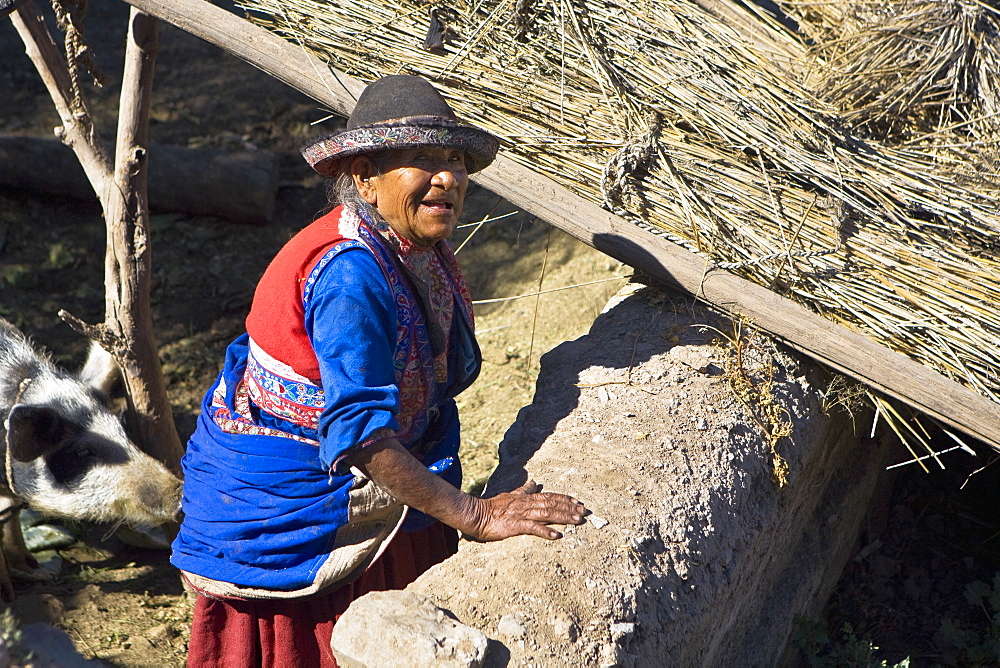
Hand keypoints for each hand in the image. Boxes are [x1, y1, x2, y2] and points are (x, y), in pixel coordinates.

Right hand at [462, 480, 587, 541]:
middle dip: (569, 508)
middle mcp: (526, 504)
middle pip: (552, 504)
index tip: (577, 501)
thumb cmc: (493, 507)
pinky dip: (545, 531)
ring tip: (577, 521)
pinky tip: (556, 535)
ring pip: (546, 514)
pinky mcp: (515, 525)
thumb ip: (524, 490)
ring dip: (563, 517)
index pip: (549, 496)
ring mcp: (521, 514)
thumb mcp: (511, 495)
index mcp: (526, 498)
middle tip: (584, 512)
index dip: (564, 498)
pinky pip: (532, 528)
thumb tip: (534, 483)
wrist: (477, 515)